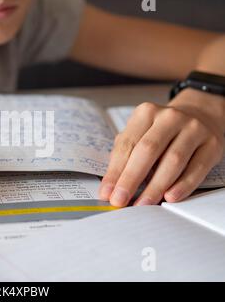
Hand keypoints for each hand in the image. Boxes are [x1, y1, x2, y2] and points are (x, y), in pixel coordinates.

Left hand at [99, 90, 224, 206]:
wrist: (199, 116)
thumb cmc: (161, 132)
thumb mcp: (139, 134)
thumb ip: (124, 157)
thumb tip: (110, 188)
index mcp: (146, 113)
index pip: (127, 145)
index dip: (115, 171)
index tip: (106, 193)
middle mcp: (170, 118)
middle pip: (147, 151)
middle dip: (131, 179)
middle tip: (121, 200)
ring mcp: (193, 129)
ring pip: (173, 161)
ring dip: (155, 186)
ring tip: (143, 204)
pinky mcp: (212, 144)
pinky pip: (196, 168)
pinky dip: (183, 185)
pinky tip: (170, 197)